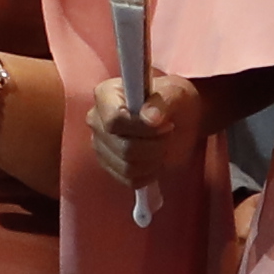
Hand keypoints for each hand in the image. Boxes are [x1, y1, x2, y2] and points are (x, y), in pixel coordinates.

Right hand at [90, 63, 198, 199]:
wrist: (177, 118)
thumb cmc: (173, 100)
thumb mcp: (176, 93)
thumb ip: (163, 102)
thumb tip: (150, 118)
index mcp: (106, 94)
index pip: (114, 120)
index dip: (141, 128)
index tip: (165, 124)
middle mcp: (96, 119)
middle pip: (123, 147)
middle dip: (154, 145)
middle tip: (169, 132)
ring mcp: (99, 144)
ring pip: (127, 166)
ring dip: (154, 159)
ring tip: (162, 144)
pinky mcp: (108, 165)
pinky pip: (129, 179)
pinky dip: (149, 173)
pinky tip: (155, 158)